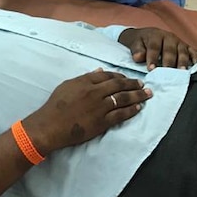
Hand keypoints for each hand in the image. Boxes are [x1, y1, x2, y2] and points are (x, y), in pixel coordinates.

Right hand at [22, 70, 151, 154]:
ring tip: (147, 94)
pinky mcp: (101, 121)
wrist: (50, 125)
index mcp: (85, 81)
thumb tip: (99, 70)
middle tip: (143, 84)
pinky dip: (131, 110)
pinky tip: (138, 108)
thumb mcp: (67, 86)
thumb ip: (84, 78)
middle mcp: (95, 92)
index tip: (127, 78)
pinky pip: (120, 114)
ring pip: (123, 98)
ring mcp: (99, 107)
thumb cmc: (55, 105)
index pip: (107, 75)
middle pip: (119, 85)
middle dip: (133, 84)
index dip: (120, 76)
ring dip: (137, 95)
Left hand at [118, 28, 196, 70]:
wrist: (146, 35)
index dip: (153, 58)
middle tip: (167, 73)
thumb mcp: (134, 43)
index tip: (151, 69)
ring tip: (182, 72)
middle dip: (169, 62)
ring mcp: (179, 42)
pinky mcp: (186, 47)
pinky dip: (196, 58)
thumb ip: (136, 50)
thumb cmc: (141, 42)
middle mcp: (169, 37)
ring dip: (183, 62)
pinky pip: (193, 51)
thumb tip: (138, 57)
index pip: (154, 47)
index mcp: (155, 36)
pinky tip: (196, 65)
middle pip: (170, 50)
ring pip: (182, 51)